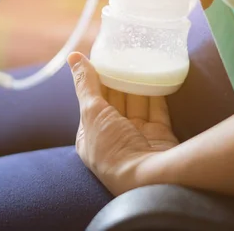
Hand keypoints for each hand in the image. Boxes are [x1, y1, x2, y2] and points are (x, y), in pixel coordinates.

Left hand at [68, 52, 178, 195]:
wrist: (149, 179)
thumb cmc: (113, 149)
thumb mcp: (91, 112)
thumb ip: (84, 83)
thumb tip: (73, 56)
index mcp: (90, 136)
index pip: (92, 101)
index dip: (96, 80)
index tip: (103, 57)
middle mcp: (113, 138)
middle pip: (115, 101)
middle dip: (118, 80)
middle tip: (123, 54)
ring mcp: (137, 137)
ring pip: (136, 103)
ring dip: (137, 83)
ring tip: (140, 59)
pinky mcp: (160, 136)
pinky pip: (157, 109)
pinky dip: (157, 92)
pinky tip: (156, 75)